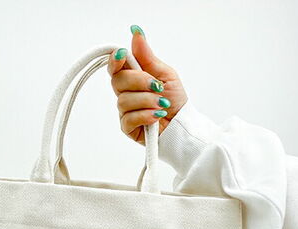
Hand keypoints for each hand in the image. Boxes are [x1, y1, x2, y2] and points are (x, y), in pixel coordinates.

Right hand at [107, 25, 187, 144]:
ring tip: (162, 105)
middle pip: (118, 81)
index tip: (124, 54)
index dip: (115, 59)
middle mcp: (126, 92)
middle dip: (140, 81)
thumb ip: (147, 56)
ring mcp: (125, 110)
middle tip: (157, 86)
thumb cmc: (175, 99)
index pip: (115, 66)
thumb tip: (137, 33)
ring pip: (125, 100)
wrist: (181, 124)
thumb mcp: (164, 73)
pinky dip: (146, 115)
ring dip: (148, 101)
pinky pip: (129, 118)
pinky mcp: (127, 127)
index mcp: (132, 77)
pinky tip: (157, 116)